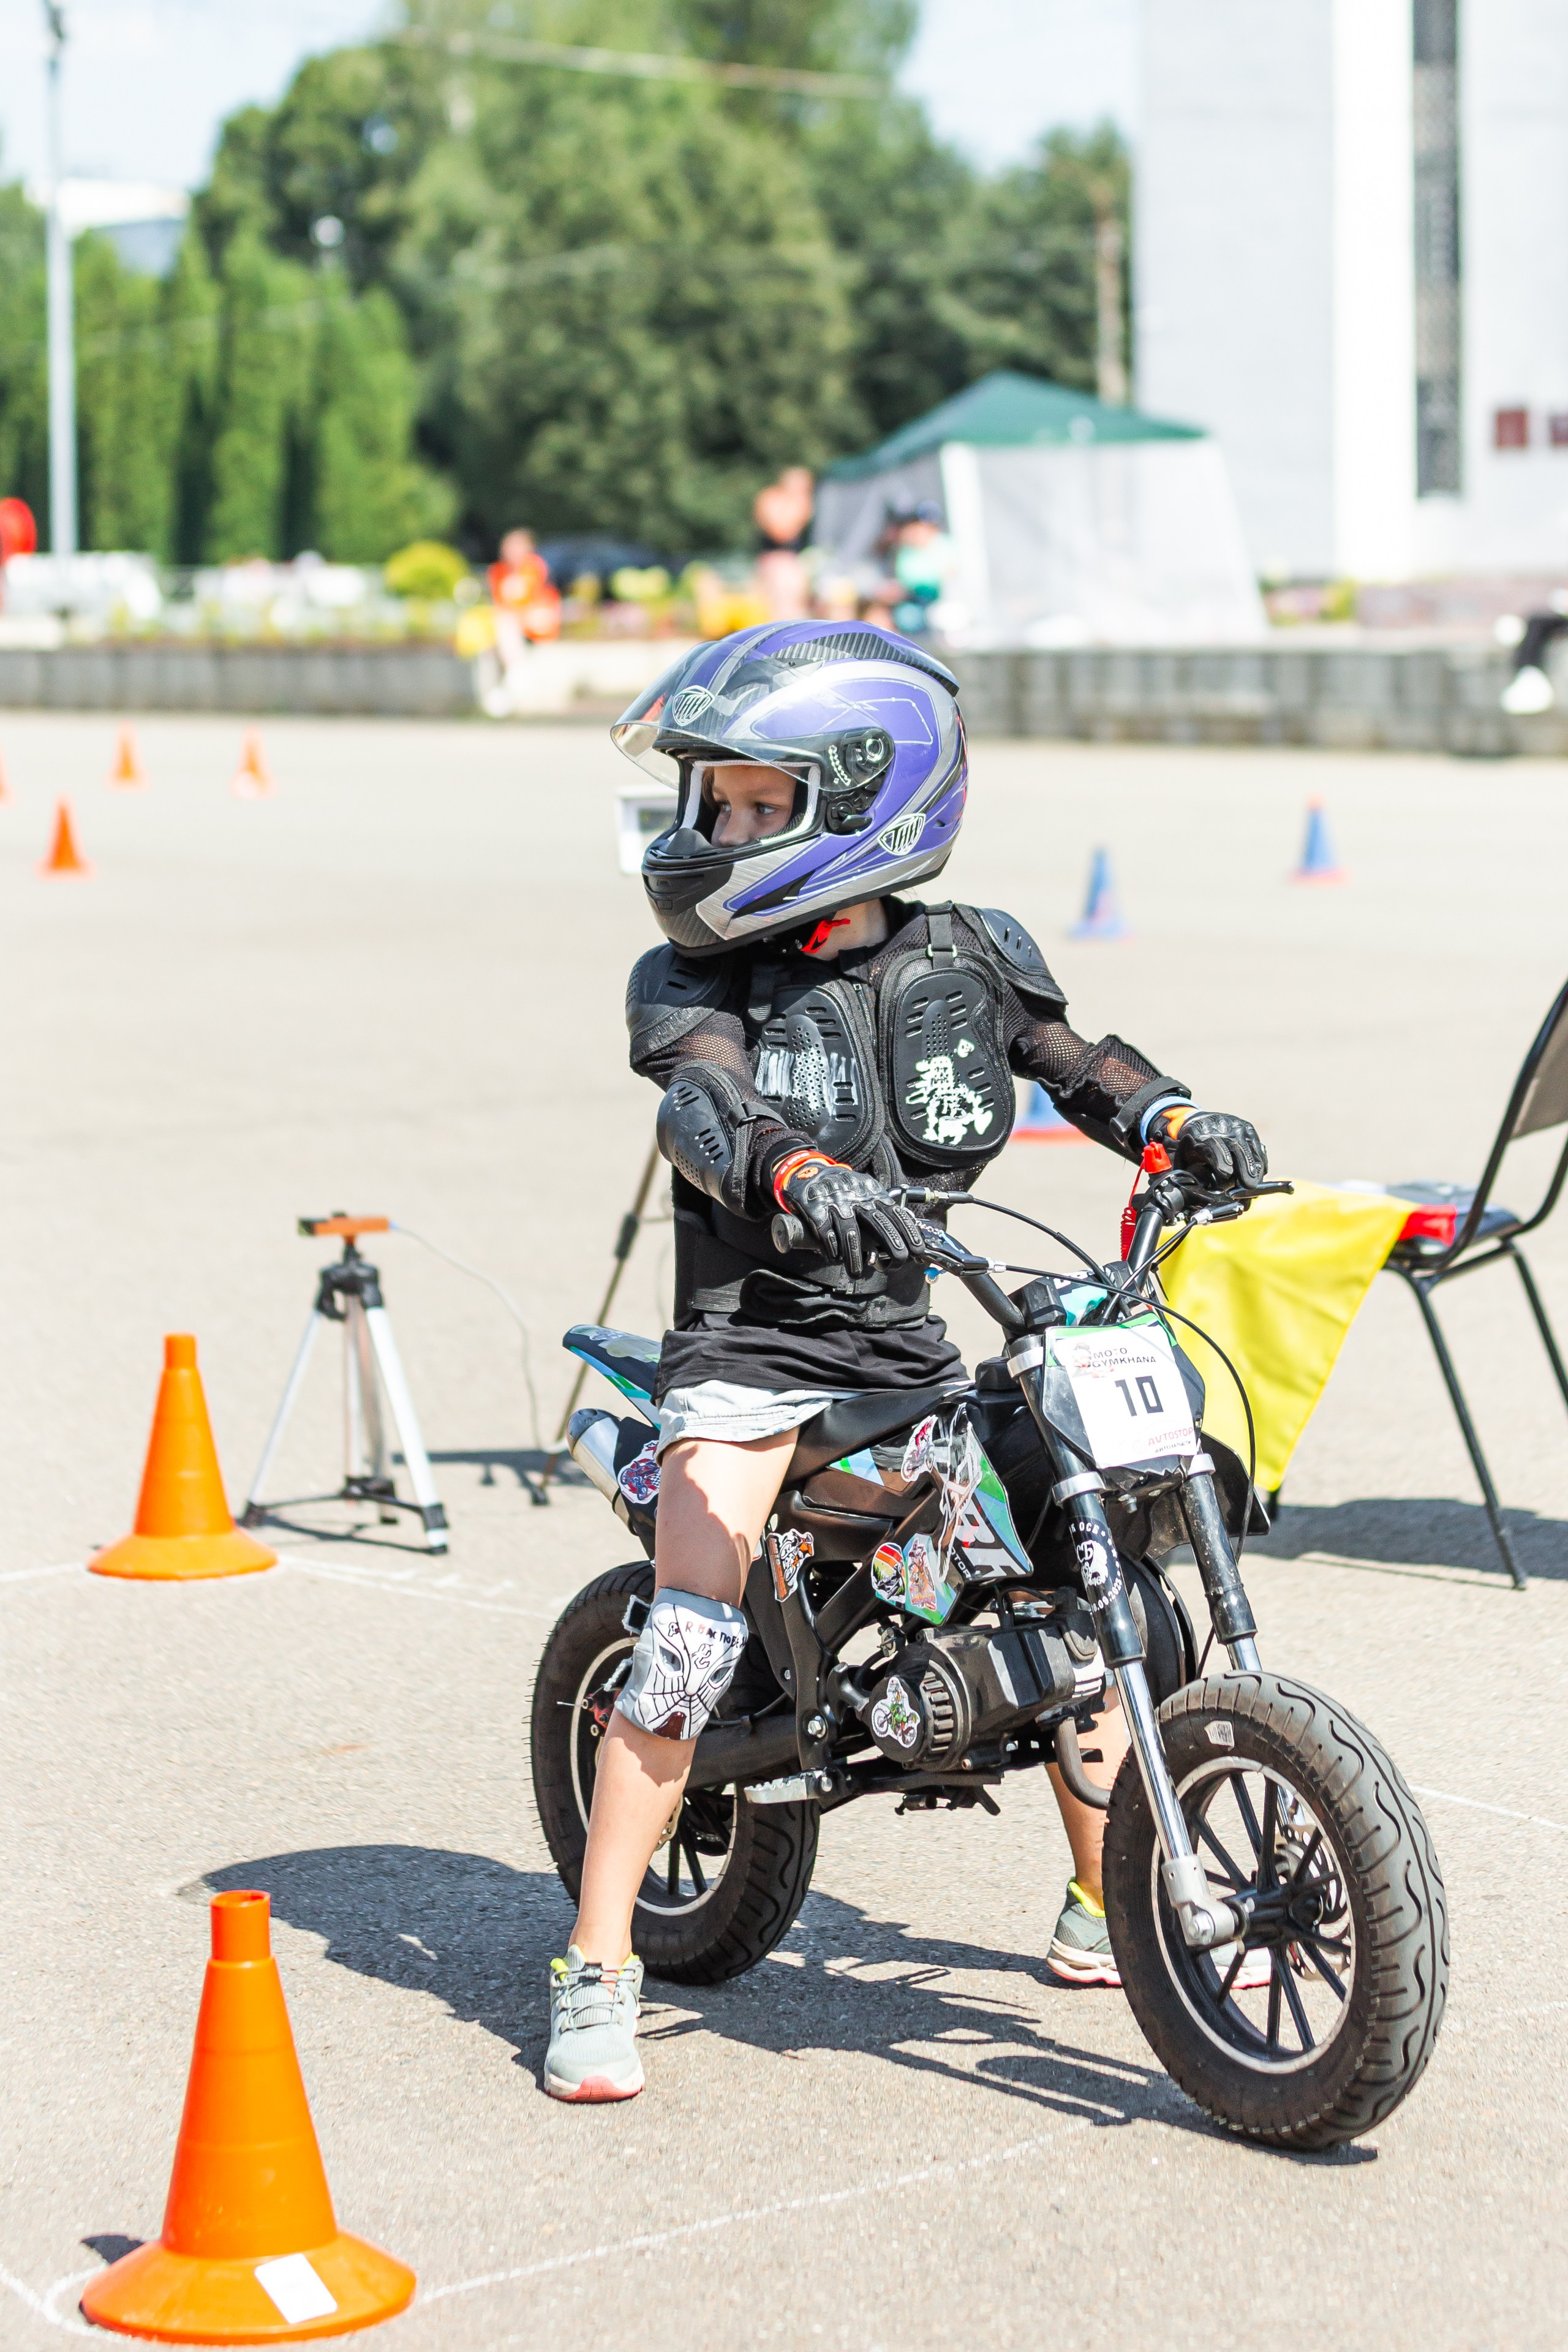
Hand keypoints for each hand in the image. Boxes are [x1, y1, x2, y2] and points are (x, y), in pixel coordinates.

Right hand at [775, 1155, 924, 1278]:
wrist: (809, 1172)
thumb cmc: (843, 1189)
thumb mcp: (866, 1191)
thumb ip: (883, 1208)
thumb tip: (907, 1230)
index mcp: (872, 1194)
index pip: (895, 1213)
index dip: (908, 1232)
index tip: (917, 1250)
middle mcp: (856, 1198)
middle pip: (878, 1223)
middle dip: (891, 1245)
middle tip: (897, 1264)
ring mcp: (836, 1202)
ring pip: (850, 1232)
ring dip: (854, 1255)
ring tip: (856, 1273)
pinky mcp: (815, 1208)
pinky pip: (826, 1232)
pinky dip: (831, 1248)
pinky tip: (834, 1258)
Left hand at [1164, 1109, 1266, 1189]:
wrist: (1197, 1120)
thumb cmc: (1190, 1144)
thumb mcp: (1181, 1153)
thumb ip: (1185, 1167)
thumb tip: (1189, 1188)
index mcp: (1198, 1131)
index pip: (1211, 1144)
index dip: (1220, 1159)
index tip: (1225, 1173)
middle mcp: (1219, 1126)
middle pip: (1233, 1145)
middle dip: (1243, 1166)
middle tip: (1247, 1185)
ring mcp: (1234, 1125)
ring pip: (1247, 1146)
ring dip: (1253, 1166)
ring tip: (1254, 1182)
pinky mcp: (1247, 1128)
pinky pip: (1256, 1145)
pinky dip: (1259, 1160)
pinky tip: (1261, 1173)